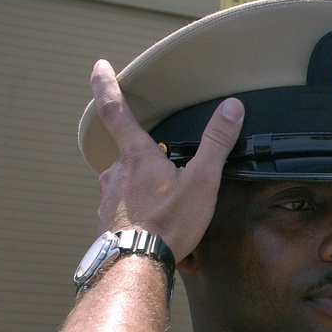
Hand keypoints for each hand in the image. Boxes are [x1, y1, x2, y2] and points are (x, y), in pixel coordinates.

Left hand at [90, 59, 243, 260]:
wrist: (137, 264)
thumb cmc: (168, 223)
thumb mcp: (202, 181)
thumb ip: (216, 143)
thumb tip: (231, 107)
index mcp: (137, 157)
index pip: (115, 110)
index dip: (106, 85)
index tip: (100, 67)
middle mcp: (115, 174)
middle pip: (130, 158)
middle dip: (150, 166)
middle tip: (171, 183)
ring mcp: (108, 200)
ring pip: (130, 190)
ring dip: (150, 200)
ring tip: (175, 219)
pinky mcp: (108, 225)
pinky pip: (130, 218)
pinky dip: (147, 225)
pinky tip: (165, 240)